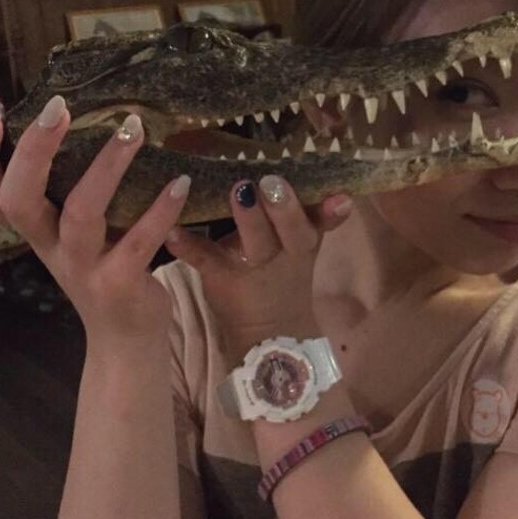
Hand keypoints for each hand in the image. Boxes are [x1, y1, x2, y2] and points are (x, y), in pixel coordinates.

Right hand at [0, 98, 190, 345]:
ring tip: (133, 129)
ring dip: (107, 167)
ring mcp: (83, 270)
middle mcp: (51, 250)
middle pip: (20, 201)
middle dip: (33, 152)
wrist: (126, 340)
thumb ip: (73, 199)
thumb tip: (90, 131)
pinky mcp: (118, 286)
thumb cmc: (104, 275)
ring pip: (81, 214)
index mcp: (37, 233)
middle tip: (59, 107)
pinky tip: (181, 182)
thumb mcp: (78, 239)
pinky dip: (160, 210)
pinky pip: (137, 243)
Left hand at [166, 175, 352, 359]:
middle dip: (284, 208)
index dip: (330, 213)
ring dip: (249, 219)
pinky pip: (205, 259)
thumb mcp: (305, 249)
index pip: (321, 223)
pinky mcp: (221, 277)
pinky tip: (174, 232)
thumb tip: (343, 195)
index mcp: (303, 242)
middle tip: (272, 183)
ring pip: (256, 243)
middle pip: (292, 232)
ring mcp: (252, 267)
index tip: (340, 198)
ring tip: (239, 191)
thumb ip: (318, 220)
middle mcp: (283, 254)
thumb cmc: (285, 279)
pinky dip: (189, 246)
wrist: (270, 335)